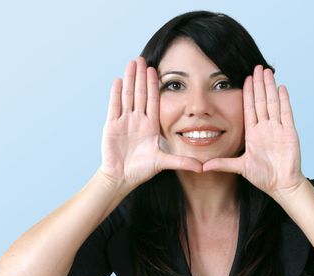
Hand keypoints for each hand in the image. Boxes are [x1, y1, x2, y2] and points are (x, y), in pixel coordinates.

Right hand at [100, 57, 201, 187]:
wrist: (121, 178)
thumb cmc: (141, 170)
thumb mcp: (164, 162)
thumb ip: (182, 162)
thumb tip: (202, 168)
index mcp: (150, 126)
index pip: (153, 101)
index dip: (154, 86)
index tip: (156, 71)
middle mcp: (137, 120)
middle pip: (140, 94)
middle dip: (141, 76)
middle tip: (142, 58)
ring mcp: (124, 121)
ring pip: (128, 96)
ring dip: (130, 79)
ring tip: (132, 63)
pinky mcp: (112, 126)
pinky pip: (114, 106)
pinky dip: (116, 93)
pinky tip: (118, 80)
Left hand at [203, 65, 305, 195]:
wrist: (281, 184)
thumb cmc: (263, 177)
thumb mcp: (240, 167)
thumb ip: (223, 164)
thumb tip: (203, 167)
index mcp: (253, 133)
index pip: (249, 108)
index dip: (248, 93)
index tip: (245, 79)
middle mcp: (265, 128)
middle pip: (261, 101)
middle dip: (259, 84)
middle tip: (257, 67)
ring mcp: (277, 129)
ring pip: (273, 103)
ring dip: (270, 87)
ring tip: (267, 72)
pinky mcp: (289, 132)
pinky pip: (286, 113)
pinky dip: (284, 101)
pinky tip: (281, 88)